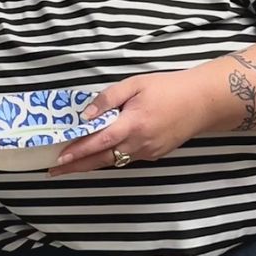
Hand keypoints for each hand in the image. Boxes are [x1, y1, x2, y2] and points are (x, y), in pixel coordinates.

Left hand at [48, 70, 211, 175]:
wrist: (202, 102)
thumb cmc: (167, 88)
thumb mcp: (135, 84)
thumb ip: (108, 99)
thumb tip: (86, 114)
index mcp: (133, 124)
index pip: (99, 141)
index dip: (78, 151)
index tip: (59, 159)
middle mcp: (139, 143)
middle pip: (102, 159)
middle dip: (77, 166)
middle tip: (54, 172)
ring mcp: (147, 152)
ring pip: (114, 161)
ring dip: (91, 164)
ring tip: (69, 165)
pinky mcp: (154, 155)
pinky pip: (126, 159)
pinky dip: (109, 158)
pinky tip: (97, 155)